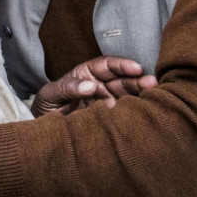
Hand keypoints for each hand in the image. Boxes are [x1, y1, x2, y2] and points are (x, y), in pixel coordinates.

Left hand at [31, 55, 157, 115]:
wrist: (43, 131)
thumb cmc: (46, 106)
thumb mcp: (50, 94)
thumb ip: (68, 87)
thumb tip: (90, 86)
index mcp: (86, 73)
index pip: (107, 65)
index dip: (122, 65)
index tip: (136, 68)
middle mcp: (99, 85)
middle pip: (121, 80)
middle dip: (137, 80)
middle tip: (152, 82)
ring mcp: (105, 102)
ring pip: (125, 95)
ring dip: (139, 95)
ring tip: (153, 95)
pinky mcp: (107, 118)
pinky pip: (121, 113)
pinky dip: (131, 112)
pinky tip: (141, 112)